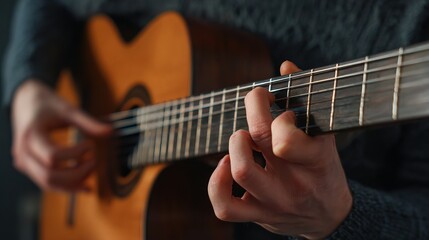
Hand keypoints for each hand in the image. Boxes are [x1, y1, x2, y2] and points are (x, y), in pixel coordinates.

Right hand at [11, 79, 110, 191]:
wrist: (25, 101)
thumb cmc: (47, 104)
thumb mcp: (68, 110)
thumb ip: (88, 122)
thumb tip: (110, 131)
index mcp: (31, 135)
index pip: (53, 156)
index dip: (76, 154)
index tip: (91, 145)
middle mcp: (23, 152)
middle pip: (49, 176)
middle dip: (76, 174)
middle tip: (94, 162)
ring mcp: (23, 162)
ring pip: (47, 183)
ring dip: (72, 183)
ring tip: (91, 172)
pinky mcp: (28, 167)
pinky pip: (45, 182)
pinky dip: (64, 185)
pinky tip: (82, 183)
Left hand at [208, 61, 351, 238]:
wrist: (328, 216)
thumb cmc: (323, 168)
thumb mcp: (324, 134)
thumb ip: (306, 98)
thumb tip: (285, 65)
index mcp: (315, 160)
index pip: (285, 136)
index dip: (277, 113)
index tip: (280, 104)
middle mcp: (294, 183)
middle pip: (259, 139)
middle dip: (252, 109)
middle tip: (257, 102)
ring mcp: (274, 202)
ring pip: (241, 170)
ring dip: (235, 143)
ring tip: (243, 138)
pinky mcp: (257, 215)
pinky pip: (225, 206)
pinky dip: (216, 182)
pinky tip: (224, 165)